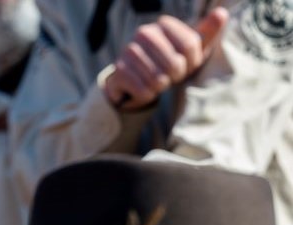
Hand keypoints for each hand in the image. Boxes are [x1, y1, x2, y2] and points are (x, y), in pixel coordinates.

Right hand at [103, 8, 227, 110]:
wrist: (137, 79)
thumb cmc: (170, 62)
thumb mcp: (191, 48)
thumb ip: (207, 32)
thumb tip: (221, 14)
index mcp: (164, 24)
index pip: (190, 46)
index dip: (193, 62)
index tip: (187, 65)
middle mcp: (144, 33)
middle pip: (175, 64)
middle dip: (176, 76)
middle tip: (171, 75)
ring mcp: (128, 51)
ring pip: (158, 80)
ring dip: (161, 87)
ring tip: (157, 81)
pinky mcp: (119, 72)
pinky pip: (144, 91)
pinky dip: (147, 95)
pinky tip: (143, 87)